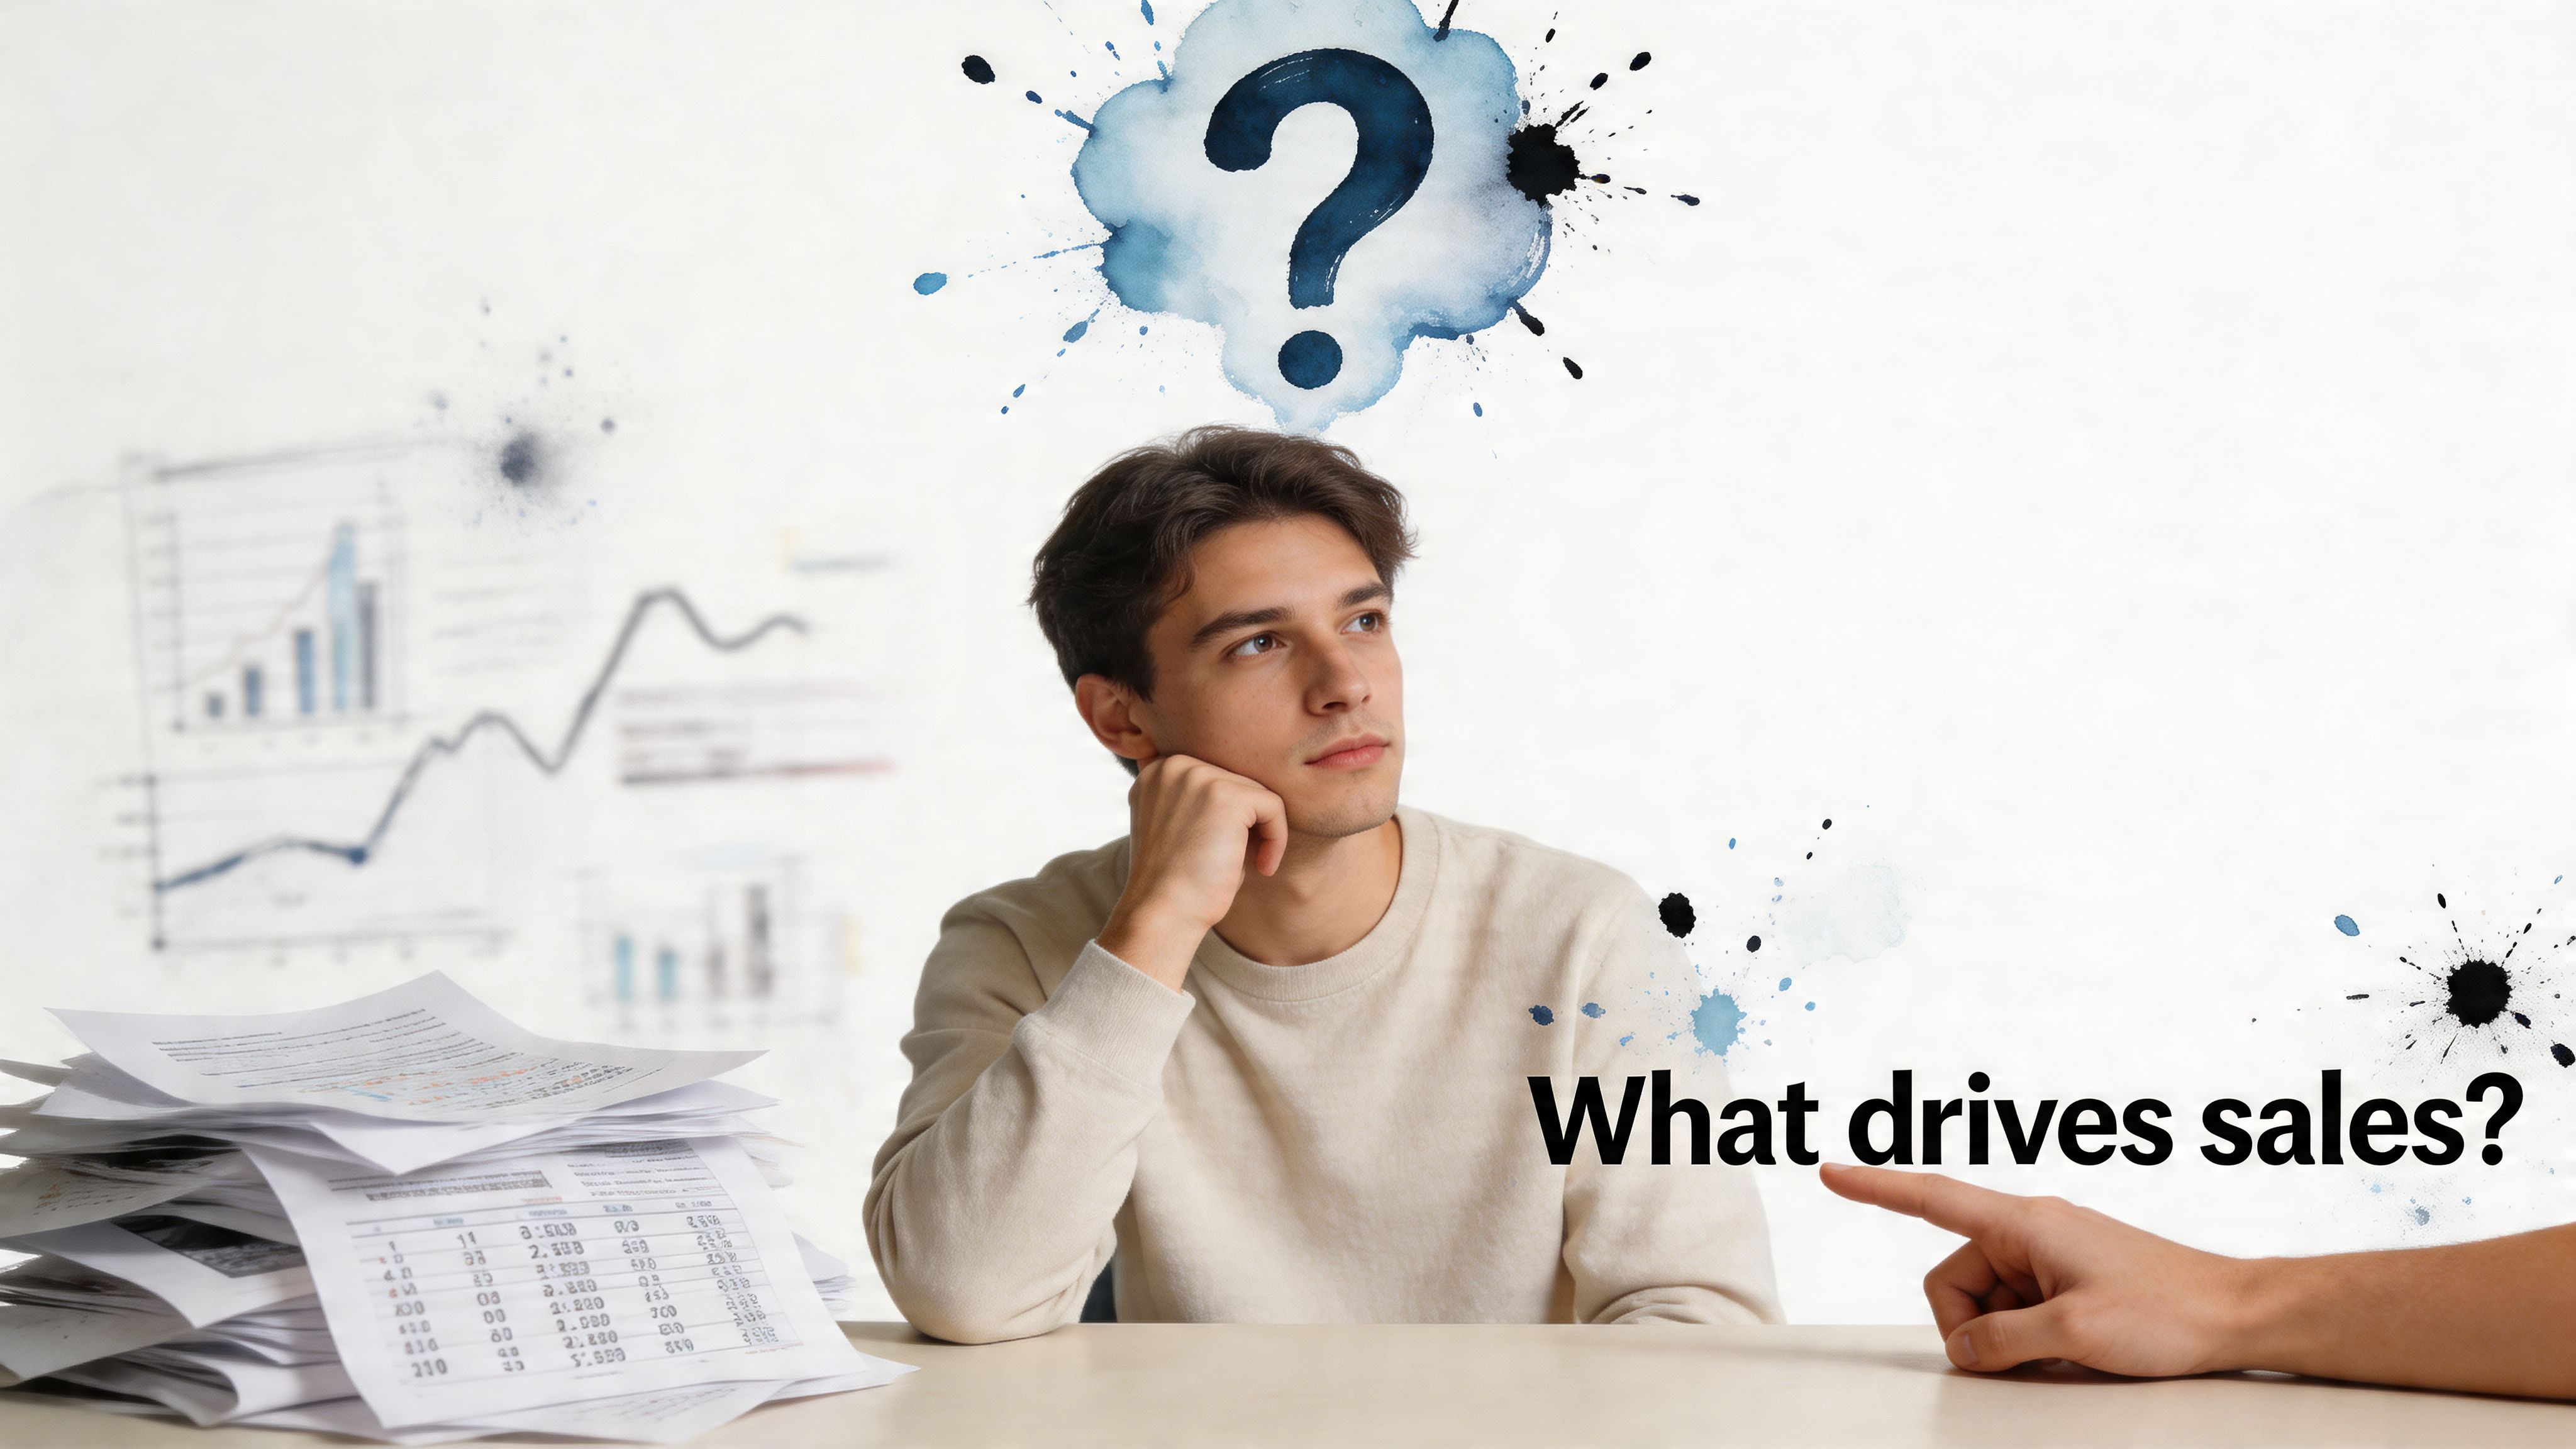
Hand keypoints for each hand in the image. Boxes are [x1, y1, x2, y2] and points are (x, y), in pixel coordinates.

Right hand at [1094, 753, 1286, 990]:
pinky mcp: (1226, 795)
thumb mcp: (1177, 828)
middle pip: (1236, 781)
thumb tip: (1248, 790)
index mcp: (1157, 771)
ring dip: (1261, 831)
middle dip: (1246, 822)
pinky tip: (1262, 868)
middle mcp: (1174, 766)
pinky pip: (1273, 807)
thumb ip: (1198, 799)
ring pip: (1257, 792)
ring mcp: (1198, 776)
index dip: (1227, 816)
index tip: (1222, 849)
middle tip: (1238, 860)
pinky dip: (1276, 839)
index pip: (1213, 777)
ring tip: (1249, 865)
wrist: (1162, 913)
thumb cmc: (1174, 882)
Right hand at [1820, 1163, 2253, 1377]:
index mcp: (2025, 1223)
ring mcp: (2052, 1254)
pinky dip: (2031, 1334)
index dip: (1875, 1188)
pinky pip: (2021, 1306)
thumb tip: (1964, 1349)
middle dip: (1972, 1324)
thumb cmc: (2169, 1311)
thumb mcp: (2074, 1337)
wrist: (2238, 1314)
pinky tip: (2069, 1351)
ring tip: (2063, 1353)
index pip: (1932, 1197)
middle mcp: (2032, 1229)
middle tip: (2022, 1357)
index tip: (1830, 1173)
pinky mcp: (2070, 1277)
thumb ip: (2003, 1340)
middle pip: (1957, 1277)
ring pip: (1989, 1299)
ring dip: (2008, 1334)